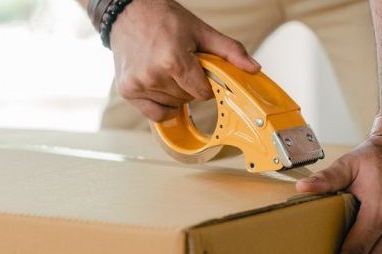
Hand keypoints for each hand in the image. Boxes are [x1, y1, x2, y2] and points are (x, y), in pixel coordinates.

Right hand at [109, 0, 259, 121]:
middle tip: (181, 64)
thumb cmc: (163, 19)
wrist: (128, 12)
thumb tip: (253, 68)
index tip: (200, 70)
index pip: (203, 93)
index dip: (206, 84)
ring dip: (175, 93)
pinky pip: (154, 114)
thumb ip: (230, 51)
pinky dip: (162, 105)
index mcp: (173, 60)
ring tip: (167, 69)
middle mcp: (153, 75)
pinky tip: (161, 87)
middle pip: (188, 99)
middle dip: (190, 85)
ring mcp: (138, 85)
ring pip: (173, 105)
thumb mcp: (201, 31)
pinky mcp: (127, 91)